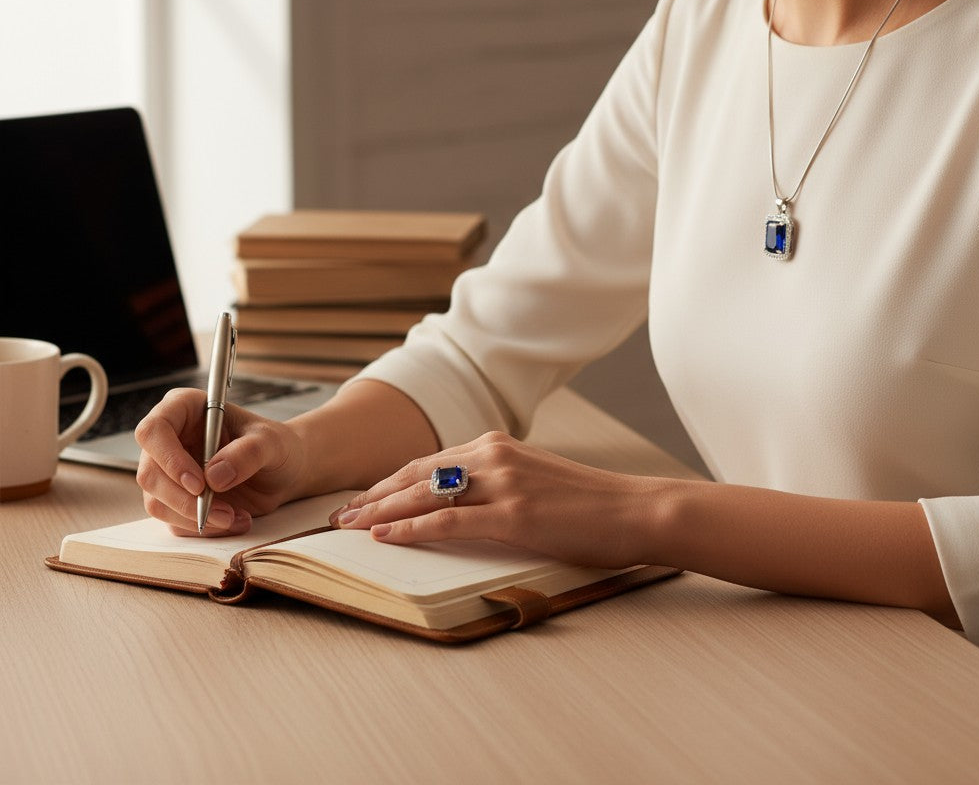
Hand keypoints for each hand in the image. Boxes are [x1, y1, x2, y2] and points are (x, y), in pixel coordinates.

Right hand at [135, 388, 307, 536]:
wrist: (283, 471)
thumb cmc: (275, 445)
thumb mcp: (271, 442)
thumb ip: (248, 452)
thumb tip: (213, 476)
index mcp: (185, 409)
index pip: (154, 430)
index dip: (169, 459)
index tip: (199, 483)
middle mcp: (170, 439)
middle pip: (150, 474)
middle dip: (185, 500)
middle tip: (223, 512)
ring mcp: (169, 471)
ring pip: (157, 502)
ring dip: (195, 518)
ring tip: (234, 516)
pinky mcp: (176, 498)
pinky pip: (174, 520)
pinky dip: (203, 527)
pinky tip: (235, 519)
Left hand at [330, 432, 667, 568]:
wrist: (634, 509)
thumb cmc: (589, 503)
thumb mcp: (534, 480)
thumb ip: (496, 482)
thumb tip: (459, 503)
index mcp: (496, 445)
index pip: (427, 462)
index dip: (390, 482)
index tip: (364, 498)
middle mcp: (493, 454)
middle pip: (416, 474)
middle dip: (373, 495)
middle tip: (340, 514)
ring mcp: (503, 482)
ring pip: (423, 495)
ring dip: (380, 511)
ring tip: (349, 526)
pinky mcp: (513, 513)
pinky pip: (448, 521)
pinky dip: (411, 528)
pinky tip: (385, 536)